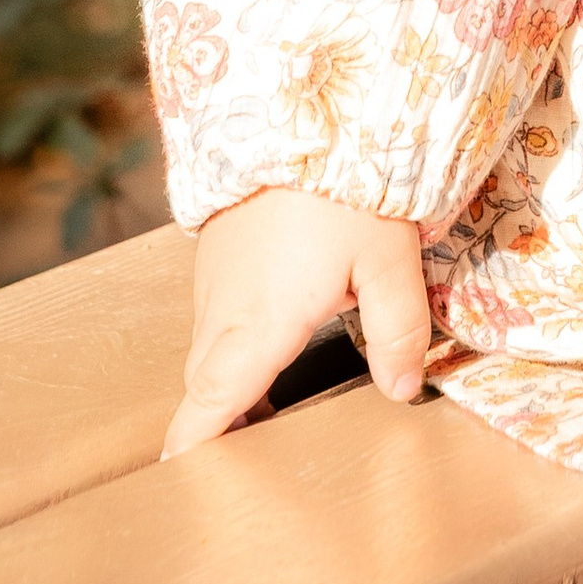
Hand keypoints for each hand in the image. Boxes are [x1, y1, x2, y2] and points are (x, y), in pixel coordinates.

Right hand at [162, 187, 430, 456]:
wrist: (304, 104)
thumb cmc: (344, 182)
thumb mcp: (390, 257)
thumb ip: (398, 329)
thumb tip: (402, 388)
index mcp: (258, 324)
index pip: (209, 405)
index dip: (193, 447)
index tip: (180, 479)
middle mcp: (224, 305)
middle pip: (206, 382)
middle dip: (218, 419)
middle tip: (248, 452)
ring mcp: (216, 270)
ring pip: (210, 342)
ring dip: (229, 373)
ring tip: (268, 398)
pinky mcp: (220, 241)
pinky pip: (217, 304)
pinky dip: (234, 331)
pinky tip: (275, 320)